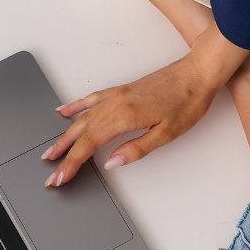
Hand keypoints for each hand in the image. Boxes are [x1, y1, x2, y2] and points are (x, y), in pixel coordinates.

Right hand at [45, 23, 248, 183]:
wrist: (197, 72)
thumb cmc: (188, 100)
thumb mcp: (167, 133)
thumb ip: (137, 149)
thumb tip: (112, 162)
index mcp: (125, 116)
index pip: (90, 144)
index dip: (73, 163)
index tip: (61, 177)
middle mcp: (116, 103)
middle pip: (82, 133)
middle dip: (64, 154)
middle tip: (51, 172)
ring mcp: (117, 95)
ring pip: (83, 118)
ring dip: (65, 135)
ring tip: (51, 150)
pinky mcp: (122, 90)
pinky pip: (92, 99)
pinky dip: (75, 106)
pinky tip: (64, 112)